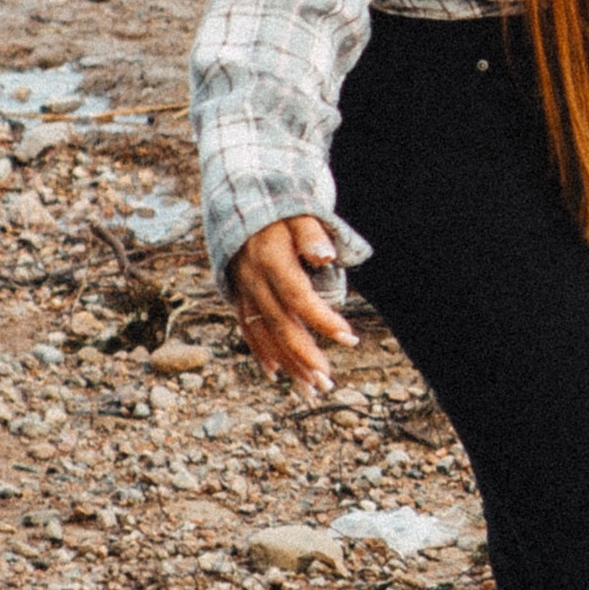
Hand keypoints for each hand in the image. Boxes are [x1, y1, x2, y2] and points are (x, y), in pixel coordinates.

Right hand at [230, 214, 357, 398]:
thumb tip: (325, 256)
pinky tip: (275, 373)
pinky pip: (246, 328)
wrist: (239, 200)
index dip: (323, 319)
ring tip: (311, 389)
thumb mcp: (300, 212)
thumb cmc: (281, 208)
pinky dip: (260, 351)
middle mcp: (254, 279)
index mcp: (271, 259)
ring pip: (264, 334)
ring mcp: (243, 289)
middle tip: (327, 383)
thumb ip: (312, 234)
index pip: (299, 297)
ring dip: (287, 363)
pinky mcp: (237, 294)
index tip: (350, 339)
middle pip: (280, 324)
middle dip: (304, 357)